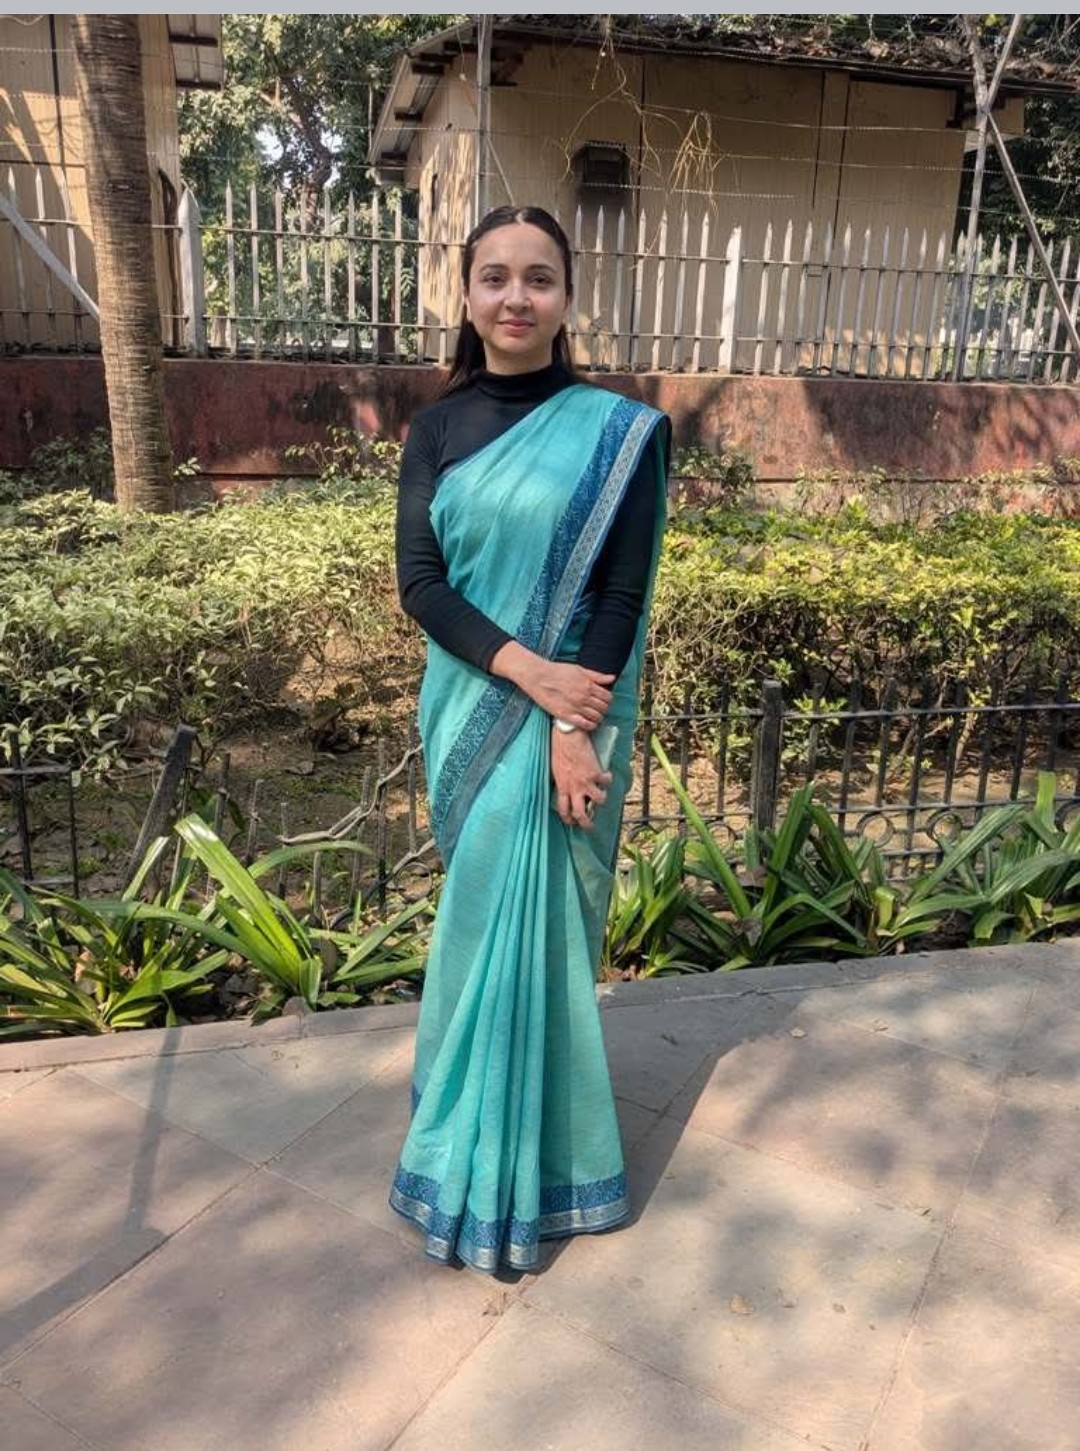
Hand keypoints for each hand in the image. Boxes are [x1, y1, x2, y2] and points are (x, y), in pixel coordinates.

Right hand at [490, 642, 613, 729]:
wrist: (538, 676)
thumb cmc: (557, 671)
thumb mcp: (579, 669)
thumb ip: (597, 675)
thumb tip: (612, 678)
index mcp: (588, 685)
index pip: (608, 697)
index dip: (608, 700)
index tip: (604, 701)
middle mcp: (584, 697)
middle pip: (604, 708)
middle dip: (604, 709)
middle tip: (599, 709)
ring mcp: (575, 707)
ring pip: (597, 717)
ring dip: (598, 718)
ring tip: (594, 716)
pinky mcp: (566, 715)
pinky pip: (585, 725)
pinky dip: (590, 726)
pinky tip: (589, 723)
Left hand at [551, 726, 612, 830]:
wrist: (568, 736)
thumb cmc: (560, 749)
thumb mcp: (557, 769)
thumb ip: (563, 780)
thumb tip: (568, 787)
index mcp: (562, 786)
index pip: (563, 809)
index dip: (568, 818)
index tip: (573, 821)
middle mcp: (573, 787)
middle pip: (580, 813)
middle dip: (586, 823)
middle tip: (590, 826)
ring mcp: (585, 781)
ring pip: (599, 800)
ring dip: (602, 799)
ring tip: (601, 794)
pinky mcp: (595, 772)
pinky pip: (606, 781)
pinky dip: (608, 779)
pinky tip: (606, 775)